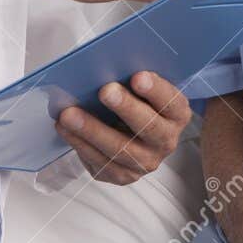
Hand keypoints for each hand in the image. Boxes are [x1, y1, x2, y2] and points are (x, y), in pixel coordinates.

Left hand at [55, 71, 189, 185]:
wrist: (135, 133)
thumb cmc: (139, 103)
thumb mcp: (145, 89)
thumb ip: (136, 80)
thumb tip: (109, 66)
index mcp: (177, 115)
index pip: (171, 102)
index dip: (155, 90)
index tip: (138, 76)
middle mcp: (166, 141)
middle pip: (148, 127)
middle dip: (126, 108)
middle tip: (105, 91)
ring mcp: (145, 162)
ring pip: (120, 150)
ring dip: (92, 131)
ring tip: (70, 114)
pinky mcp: (122, 175)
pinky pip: (101, 163)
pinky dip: (80, 144)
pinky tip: (66, 129)